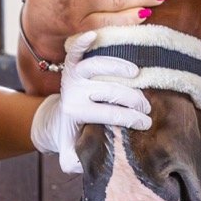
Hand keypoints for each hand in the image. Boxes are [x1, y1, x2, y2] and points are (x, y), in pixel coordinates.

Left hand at [31, 32, 151, 172]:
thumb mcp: (69, 155)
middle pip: (108, 90)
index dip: (130, 119)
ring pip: (95, 66)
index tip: (147, 124)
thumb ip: (75, 163)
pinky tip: (94, 35)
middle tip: (147, 107)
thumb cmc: (70, 137)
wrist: (52, 120)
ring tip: (137, 74)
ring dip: (118, 67)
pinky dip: (83, 42)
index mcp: (75, 113)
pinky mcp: (71, 66)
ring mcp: (72, 77)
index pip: (108, 114)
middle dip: (132, 99)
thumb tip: (86, 164)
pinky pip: (75, 51)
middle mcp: (73, 92)